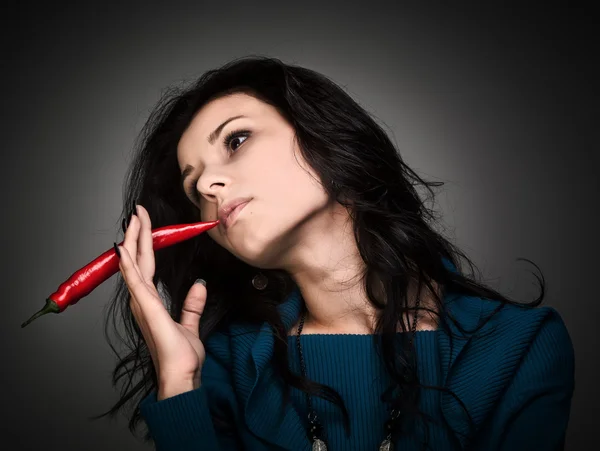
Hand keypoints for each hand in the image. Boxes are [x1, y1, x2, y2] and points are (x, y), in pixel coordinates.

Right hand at [116, 204, 206, 398]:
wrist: (181, 376)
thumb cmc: (181, 357)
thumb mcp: (190, 325)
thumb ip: (192, 305)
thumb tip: (199, 286)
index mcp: (150, 302)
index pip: (146, 265)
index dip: (144, 243)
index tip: (145, 223)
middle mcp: (142, 300)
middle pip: (138, 260)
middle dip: (138, 234)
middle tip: (138, 211)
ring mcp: (142, 303)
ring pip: (135, 264)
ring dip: (133, 240)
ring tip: (133, 218)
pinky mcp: (147, 308)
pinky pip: (135, 280)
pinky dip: (128, 263)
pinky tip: (123, 247)